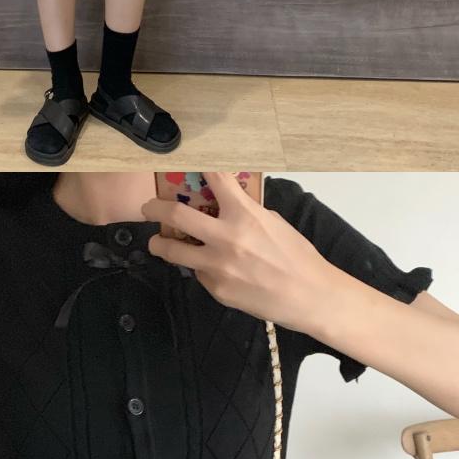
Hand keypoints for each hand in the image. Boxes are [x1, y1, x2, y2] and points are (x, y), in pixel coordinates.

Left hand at [142, 171, 329, 331]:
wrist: (309, 296)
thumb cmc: (298, 257)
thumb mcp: (274, 223)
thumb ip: (247, 213)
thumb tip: (226, 207)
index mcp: (244, 215)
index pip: (216, 180)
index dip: (199, 167)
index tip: (185, 162)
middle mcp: (226, 238)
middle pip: (175, 216)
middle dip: (155, 209)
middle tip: (149, 208)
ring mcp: (217, 265)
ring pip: (172, 251)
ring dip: (160, 245)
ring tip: (158, 243)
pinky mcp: (216, 288)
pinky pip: (198, 273)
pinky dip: (199, 268)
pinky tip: (209, 268)